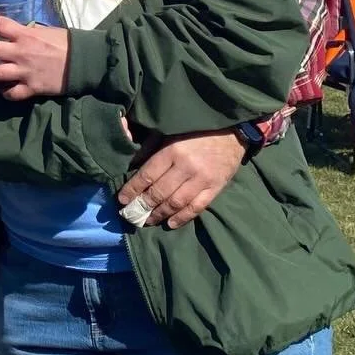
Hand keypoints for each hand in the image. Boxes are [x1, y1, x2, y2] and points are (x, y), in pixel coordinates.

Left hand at [0, 15, 69, 99]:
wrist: (83, 62)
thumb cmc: (67, 43)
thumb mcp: (46, 31)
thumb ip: (28, 32)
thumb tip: (16, 33)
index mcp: (26, 35)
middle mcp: (21, 53)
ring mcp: (24, 72)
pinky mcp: (31, 88)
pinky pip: (11, 93)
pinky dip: (3, 92)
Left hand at [115, 129, 246, 228]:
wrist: (232, 132)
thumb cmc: (196, 130)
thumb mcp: (170, 132)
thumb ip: (151, 147)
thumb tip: (132, 164)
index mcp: (172, 150)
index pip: (147, 176)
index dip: (132, 190)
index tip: (122, 200)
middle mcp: (186, 166)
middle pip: (159, 193)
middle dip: (143, 206)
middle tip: (131, 215)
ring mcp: (202, 179)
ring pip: (176, 203)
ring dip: (159, 214)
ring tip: (147, 221)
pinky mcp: (216, 188)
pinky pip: (197, 207)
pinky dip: (182, 218)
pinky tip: (170, 223)